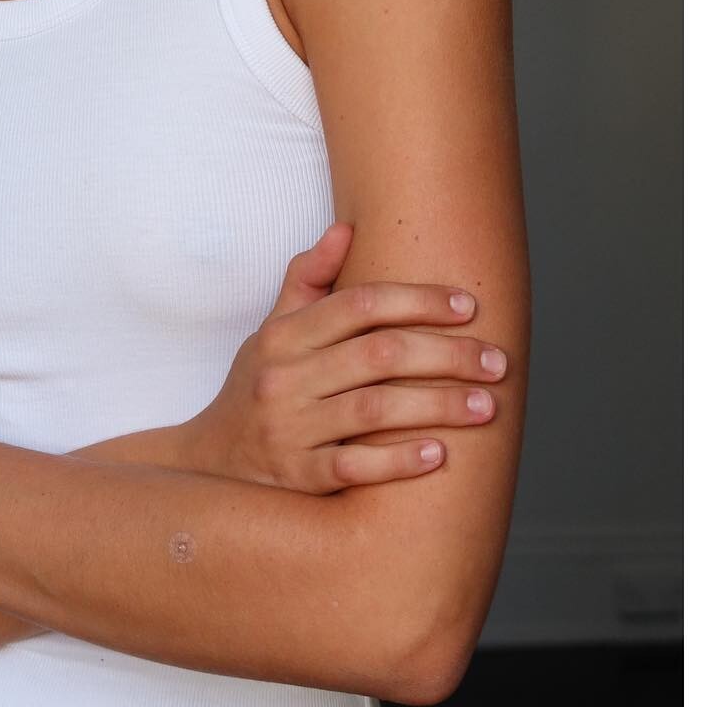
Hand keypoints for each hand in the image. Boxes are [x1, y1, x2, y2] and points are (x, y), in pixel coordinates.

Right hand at [178, 222, 506, 493]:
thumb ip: (307, 280)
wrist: (210, 463)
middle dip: (446, 355)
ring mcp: (289, 428)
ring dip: (437, 406)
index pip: (360, 304)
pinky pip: (353, 468)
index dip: (418, 300)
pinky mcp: (296, 477)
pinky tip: (439, 455)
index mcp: (284, 335)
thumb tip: (347, 229)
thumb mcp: (272, 330)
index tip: (469, 306)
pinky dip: (397, 461)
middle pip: (378, 354)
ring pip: (374, 410)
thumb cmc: (257, 387)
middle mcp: (286, 376)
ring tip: (486, 407)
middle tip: (496, 361)